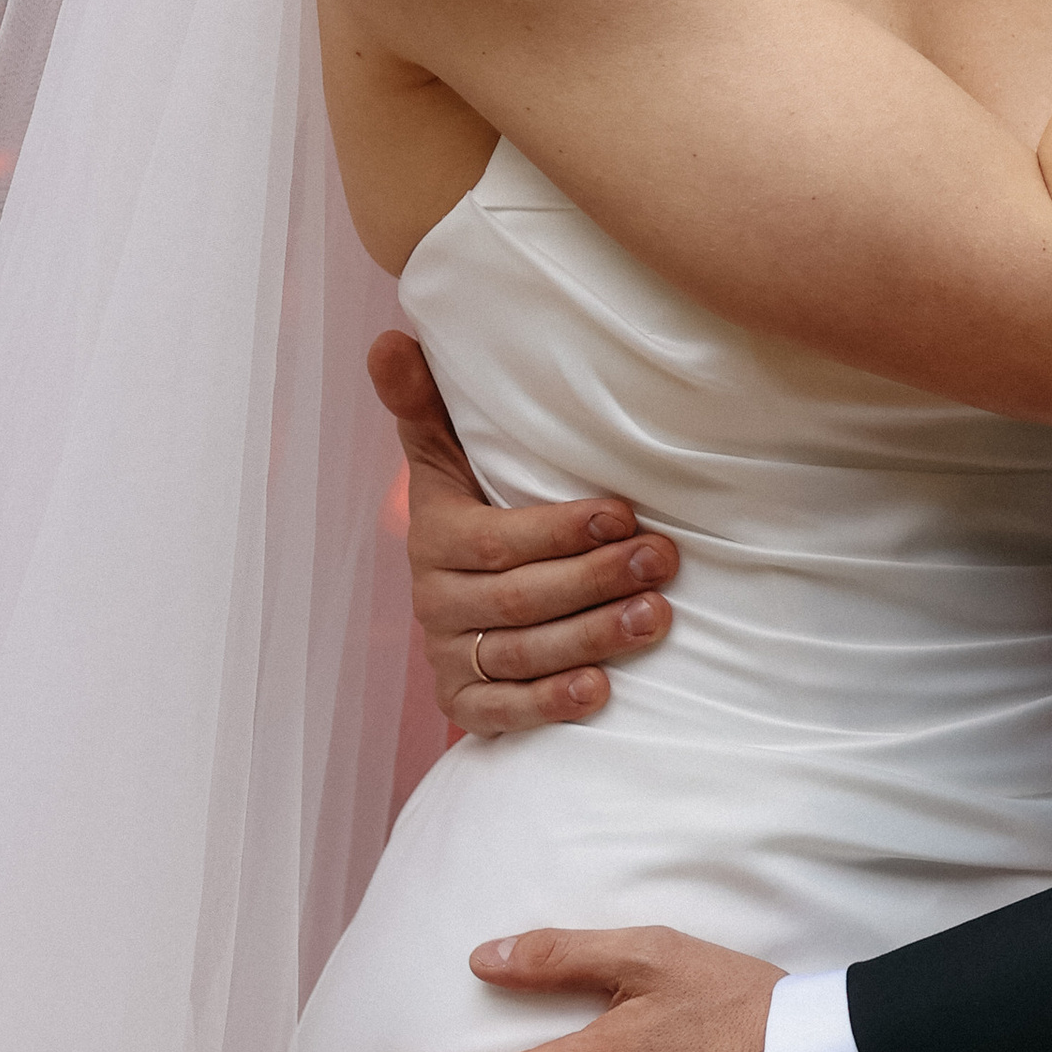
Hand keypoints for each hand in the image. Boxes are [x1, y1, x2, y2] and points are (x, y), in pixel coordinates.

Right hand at [371, 331, 680, 731]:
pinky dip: (550, 704)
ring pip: (523, 654)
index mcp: (434, 538)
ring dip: (593, 638)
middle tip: (662, 559)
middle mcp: (435, 602)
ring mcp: (449, 656)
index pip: (496, 541)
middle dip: (596, 580)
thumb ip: (425, 404)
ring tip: (656, 615)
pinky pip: (503, 714)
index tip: (623, 514)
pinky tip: (599, 691)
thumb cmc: (474, 507)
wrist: (462, 592)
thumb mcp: (448, 455)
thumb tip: (388, 338)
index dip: (560, 531)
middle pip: (520, 599)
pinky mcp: (463, 704)